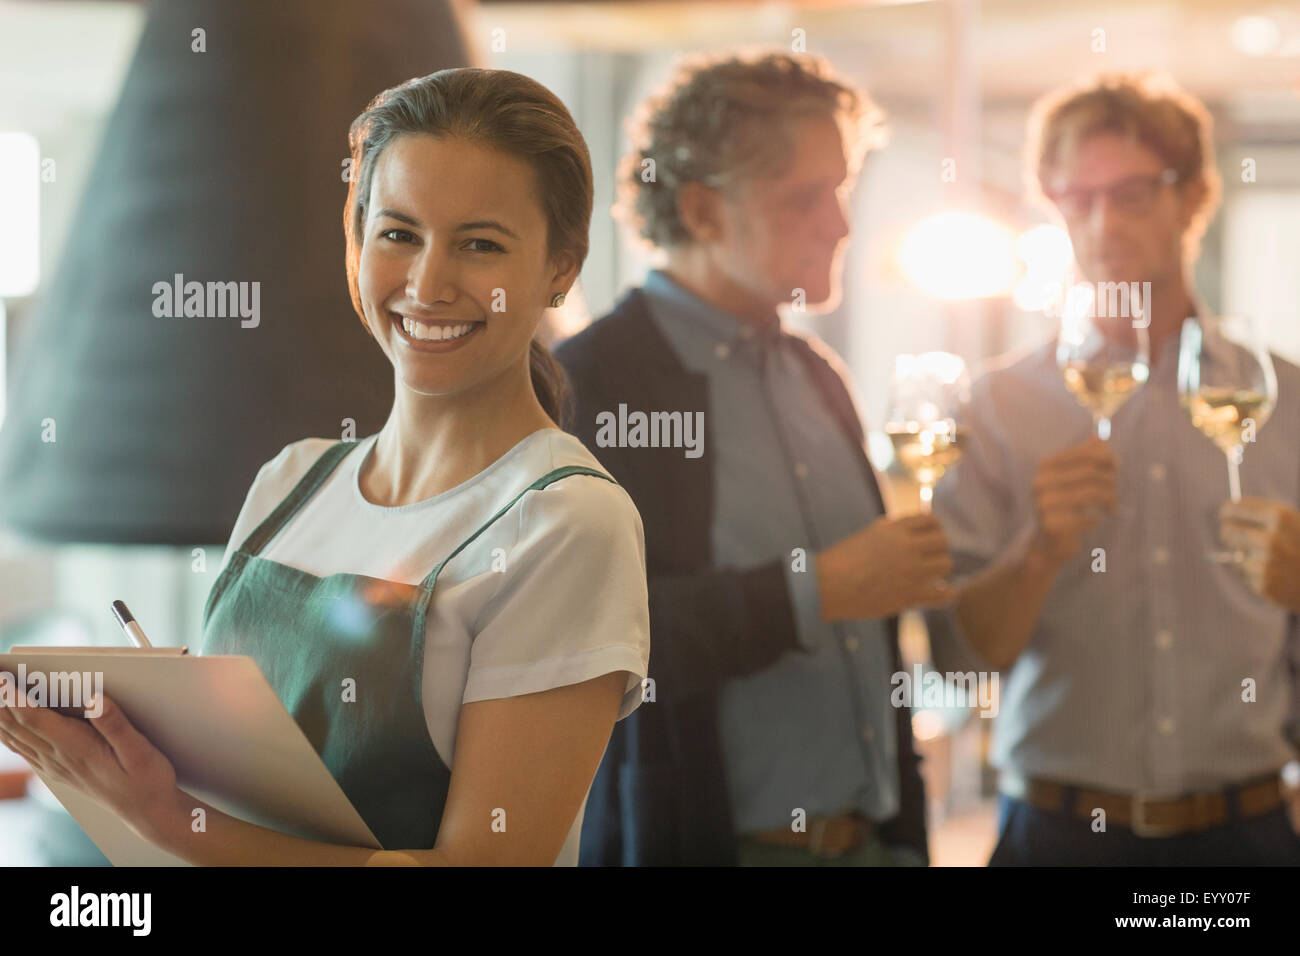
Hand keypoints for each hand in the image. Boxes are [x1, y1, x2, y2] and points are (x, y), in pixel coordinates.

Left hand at [0, 685, 180, 838]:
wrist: (147, 811)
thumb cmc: (147, 780)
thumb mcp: (140, 751)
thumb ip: (116, 725)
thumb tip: (96, 699)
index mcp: (77, 749)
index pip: (35, 719)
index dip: (14, 697)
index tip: (1, 678)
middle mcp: (60, 758)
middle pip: (18, 726)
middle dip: (0, 702)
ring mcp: (56, 766)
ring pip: (16, 739)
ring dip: (0, 717)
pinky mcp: (59, 770)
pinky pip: (23, 750)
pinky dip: (8, 734)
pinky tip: (5, 727)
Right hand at [816, 514, 953, 620]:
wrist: (827, 586)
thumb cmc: (841, 561)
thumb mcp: (866, 535)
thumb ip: (889, 530)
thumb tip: (905, 527)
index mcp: (893, 529)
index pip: (930, 520)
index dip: (935, 528)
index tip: (931, 537)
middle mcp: (905, 546)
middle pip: (942, 541)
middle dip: (939, 549)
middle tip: (932, 558)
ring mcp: (910, 571)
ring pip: (946, 564)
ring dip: (940, 569)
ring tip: (933, 576)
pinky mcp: (910, 595)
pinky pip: (943, 594)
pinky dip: (947, 594)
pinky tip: (943, 593)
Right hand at [1026, 435, 1116, 568]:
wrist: (1047, 542)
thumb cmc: (1065, 506)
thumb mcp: (1074, 478)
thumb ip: (1085, 457)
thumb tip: (1099, 437)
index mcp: (1045, 467)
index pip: (1084, 454)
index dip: (1106, 457)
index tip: (1117, 466)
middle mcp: (1040, 483)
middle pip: (1090, 472)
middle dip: (1110, 480)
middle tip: (1115, 491)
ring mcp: (1044, 504)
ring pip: (1091, 493)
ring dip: (1109, 499)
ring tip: (1112, 507)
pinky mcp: (1052, 525)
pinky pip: (1088, 517)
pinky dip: (1096, 519)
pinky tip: (1096, 521)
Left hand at [1219, 497, 1299, 612]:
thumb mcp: (1290, 522)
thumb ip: (1261, 514)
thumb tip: (1226, 511)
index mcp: (1279, 516)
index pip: (1232, 508)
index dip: (1227, 512)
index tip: (1225, 515)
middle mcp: (1271, 539)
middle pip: (1227, 531)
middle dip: (1229, 534)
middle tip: (1232, 535)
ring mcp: (1267, 562)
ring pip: (1233, 554)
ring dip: (1241, 555)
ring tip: (1266, 557)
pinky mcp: (1264, 583)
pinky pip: (1243, 572)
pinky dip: (1251, 572)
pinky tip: (1272, 572)